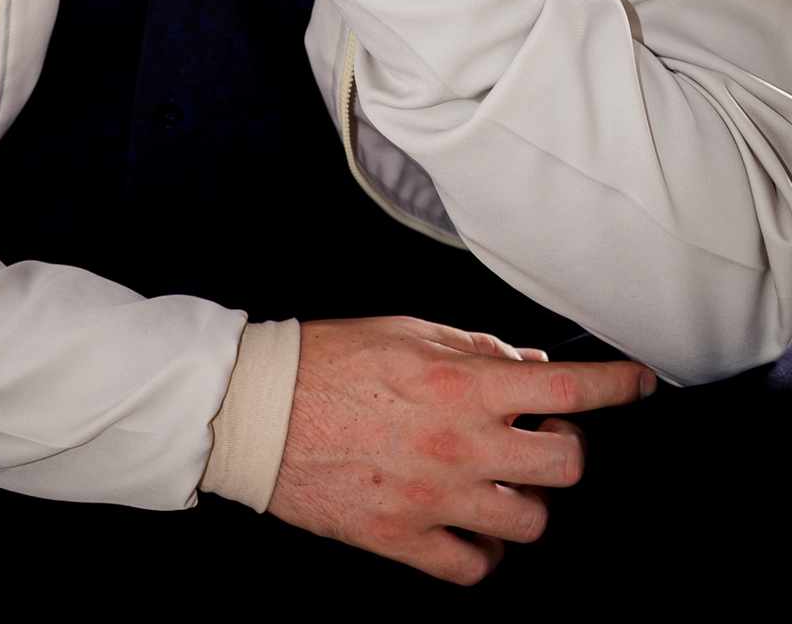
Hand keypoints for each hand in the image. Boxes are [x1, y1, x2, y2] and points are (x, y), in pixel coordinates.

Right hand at [268, 316, 655, 584]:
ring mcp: (435, 500)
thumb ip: (473, 348)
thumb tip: (527, 368)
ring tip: (501, 482)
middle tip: (540, 436)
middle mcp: (459, 446)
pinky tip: (471, 525)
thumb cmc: (330, 359)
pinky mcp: (404, 541)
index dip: (615, 386)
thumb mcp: (407, 331)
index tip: (637, 383)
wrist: (260, 410)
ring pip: (530, 523)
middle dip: (565, 448)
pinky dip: (484, 550)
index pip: (567, 392)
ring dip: (526, 500)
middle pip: (564, 467)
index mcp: (461, 386)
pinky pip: (476, 567)